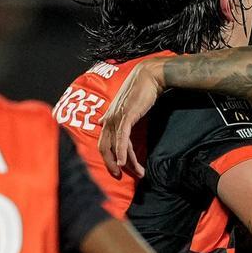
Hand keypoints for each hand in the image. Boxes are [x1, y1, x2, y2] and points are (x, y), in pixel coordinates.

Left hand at [98, 60, 166, 178]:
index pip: (104, 142)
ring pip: (116, 146)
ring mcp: (116, 118)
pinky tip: (124, 162)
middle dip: (111, 164)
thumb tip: (102, 122)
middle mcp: (109, 119)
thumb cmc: (140, 90)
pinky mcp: (126, 117)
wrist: (149, 76)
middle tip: (120, 176)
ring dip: (125, 162)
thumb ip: (116, 117)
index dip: (108, 157)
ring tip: (135, 173)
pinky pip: (122, 139)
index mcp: (108, 118)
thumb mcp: (125, 106)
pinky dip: (122, 151)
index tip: (117, 169)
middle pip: (105, 147)